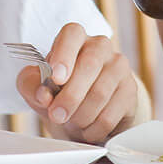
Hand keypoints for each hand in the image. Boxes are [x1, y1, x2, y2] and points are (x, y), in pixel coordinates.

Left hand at [16, 23, 139, 144]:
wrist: (85, 110)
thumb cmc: (58, 91)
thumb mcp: (36, 86)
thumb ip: (31, 86)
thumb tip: (44, 95)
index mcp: (75, 37)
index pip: (72, 34)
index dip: (64, 55)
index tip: (56, 78)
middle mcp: (100, 46)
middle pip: (89, 66)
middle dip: (70, 96)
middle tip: (56, 115)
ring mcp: (119, 67)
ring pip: (99, 94)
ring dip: (80, 116)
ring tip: (72, 121)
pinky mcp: (130, 90)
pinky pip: (110, 115)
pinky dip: (93, 129)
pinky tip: (86, 128)